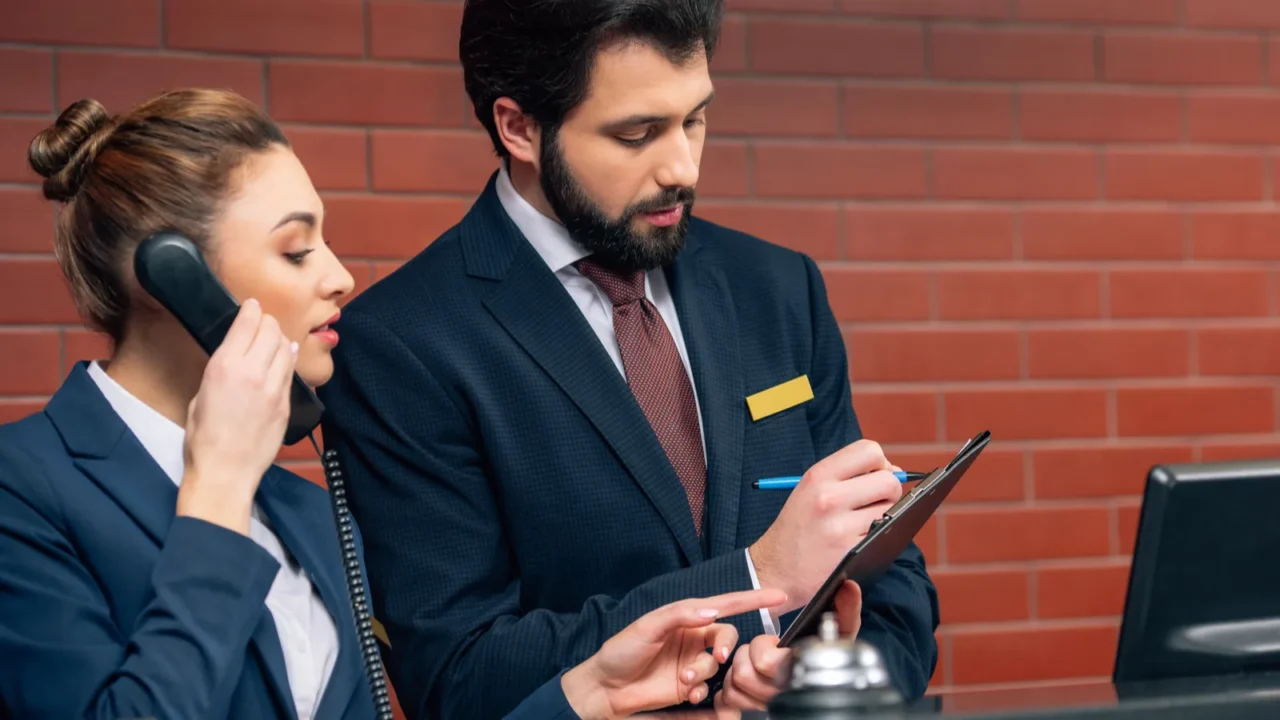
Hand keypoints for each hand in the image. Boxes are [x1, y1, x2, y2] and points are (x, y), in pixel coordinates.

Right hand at [177, 299, 296, 535]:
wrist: (226, 472)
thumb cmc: (203, 439)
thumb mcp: (200, 395)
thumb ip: (220, 371)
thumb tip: (232, 357)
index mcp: (224, 367)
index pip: (247, 323)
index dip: (251, 310)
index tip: (251, 306)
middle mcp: (252, 372)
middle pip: (271, 330)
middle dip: (267, 322)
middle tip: (261, 324)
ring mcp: (274, 388)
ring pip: (286, 347)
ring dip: (279, 339)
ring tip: (272, 340)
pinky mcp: (286, 403)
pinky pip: (291, 371)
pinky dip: (287, 360)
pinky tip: (283, 358)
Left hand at [561, 588, 787, 719]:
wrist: (606, 688)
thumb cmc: (622, 651)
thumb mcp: (648, 626)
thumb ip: (680, 615)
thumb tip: (711, 611)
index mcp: (686, 616)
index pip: (725, 604)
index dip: (752, 599)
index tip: (778, 595)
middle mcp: (694, 637)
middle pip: (727, 637)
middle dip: (725, 648)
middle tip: (716, 657)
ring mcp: (693, 661)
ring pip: (718, 665)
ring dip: (704, 672)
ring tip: (683, 680)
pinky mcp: (690, 685)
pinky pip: (710, 686)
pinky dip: (703, 690)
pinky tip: (688, 693)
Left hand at [715, 581, 862, 710]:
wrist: (827, 683)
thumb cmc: (828, 653)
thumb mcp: (842, 633)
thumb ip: (846, 609)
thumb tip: (849, 586)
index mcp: (802, 672)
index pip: (766, 661)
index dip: (764, 647)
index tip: (774, 642)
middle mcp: (785, 694)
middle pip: (744, 674)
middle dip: (748, 655)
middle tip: (763, 650)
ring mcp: (768, 705)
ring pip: (735, 686)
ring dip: (740, 670)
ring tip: (756, 663)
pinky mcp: (754, 709)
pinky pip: (731, 700)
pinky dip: (733, 689)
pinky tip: (748, 679)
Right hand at [747, 439, 901, 614]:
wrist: (774, 571)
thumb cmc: (797, 529)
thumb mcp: (809, 490)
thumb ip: (846, 476)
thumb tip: (894, 471)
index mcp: (818, 476)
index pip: (869, 451)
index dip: (880, 463)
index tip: (873, 477)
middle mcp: (828, 498)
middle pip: (888, 480)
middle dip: (888, 491)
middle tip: (873, 503)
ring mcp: (840, 527)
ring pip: (891, 510)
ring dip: (884, 517)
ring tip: (859, 525)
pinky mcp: (851, 552)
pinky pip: (884, 535)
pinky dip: (879, 538)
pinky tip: (859, 542)